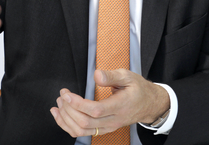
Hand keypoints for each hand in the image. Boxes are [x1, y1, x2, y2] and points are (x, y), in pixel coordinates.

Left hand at [50, 69, 169, 137]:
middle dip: (68, 109)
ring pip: (82, 131)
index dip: (77, 103)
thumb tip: (96, 75)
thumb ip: (111, 76)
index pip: (95, 110)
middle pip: (85, 122)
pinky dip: (68, 126)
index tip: (66, 93)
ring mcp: (108, 127)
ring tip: (59, 104)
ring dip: (66, 119)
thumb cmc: (138, 89)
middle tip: (62, 95)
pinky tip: (60, 116)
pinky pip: (83, 133)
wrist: (149, 104)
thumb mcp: (128, 76)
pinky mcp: (103, 130)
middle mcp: (113, 120)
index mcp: (120, 106)